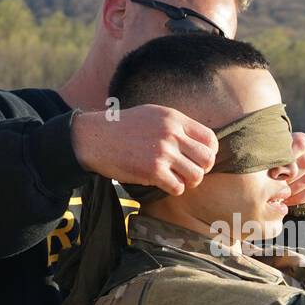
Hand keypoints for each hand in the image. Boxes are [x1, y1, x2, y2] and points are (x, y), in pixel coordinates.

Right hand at [71, 106, 217, 196]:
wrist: (95, 138)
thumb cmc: (123, 128)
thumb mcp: (153, 115)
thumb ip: (176, 125)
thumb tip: (198, 142)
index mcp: (174, 119)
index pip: (210, 139)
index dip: (209, 153)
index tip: (199, 160)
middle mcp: (171, 134)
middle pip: (207, 159)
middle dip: (202, 169)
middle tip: (189, 172)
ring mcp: (163, 153)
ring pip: (196, 176)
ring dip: (188, 182)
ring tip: (176, 179)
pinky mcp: (152, 171)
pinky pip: (178, 187)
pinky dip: (174, 189)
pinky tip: (163, 183)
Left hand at [269, 132, 304, 205]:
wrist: (293, 170)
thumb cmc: (279, 161)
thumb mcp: (275, 157)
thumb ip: (275, 159)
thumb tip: (273, 172)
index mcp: (302, 139)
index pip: (299, 145)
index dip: (287, 159)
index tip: (273, 171)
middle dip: (289, 176)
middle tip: (275, 184)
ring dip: (293, 188)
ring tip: (281, 193)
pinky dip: (298, 197)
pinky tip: (288, 200)